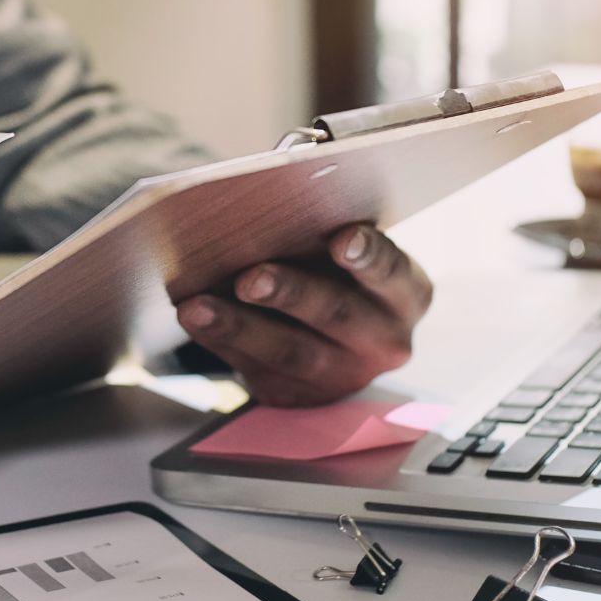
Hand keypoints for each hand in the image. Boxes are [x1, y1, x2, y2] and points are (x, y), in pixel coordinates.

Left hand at [175, 225, 431, 406]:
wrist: (326, 331)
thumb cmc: (332, 270)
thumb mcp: (341, 250)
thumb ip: (320, 231)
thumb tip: (263, 204)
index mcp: (406, 293)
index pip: (392, 272)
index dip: (368, 256)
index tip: (343, 239)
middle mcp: (383, 340)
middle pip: (335, 314)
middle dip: (290, 294)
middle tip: (250, 278)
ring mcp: (342, 375)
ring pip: (290, 352)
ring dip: (240, 327)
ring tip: (199, 308)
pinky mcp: (299, 396)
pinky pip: (257, 370)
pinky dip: (221, 342)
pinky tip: (195, 321)